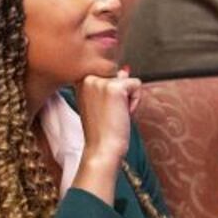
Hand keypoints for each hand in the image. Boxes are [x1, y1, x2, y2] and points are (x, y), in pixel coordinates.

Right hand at [70, 70, 140, 205]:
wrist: (102, 148)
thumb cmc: (101, 130)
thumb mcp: (100, 103)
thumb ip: (110, 84)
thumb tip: (125, 69)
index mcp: (80, 80)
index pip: (108, 74)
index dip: (112, 94)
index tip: (103, 111)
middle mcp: (87, 77)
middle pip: (118, 75)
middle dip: (121, 95)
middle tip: (109, 114)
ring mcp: (100, 82)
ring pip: (128, 80)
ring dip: (128, 99)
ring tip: (115, 114)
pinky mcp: (115, 88)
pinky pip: (137, 84)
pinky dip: (136, 102)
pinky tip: (123, 114)